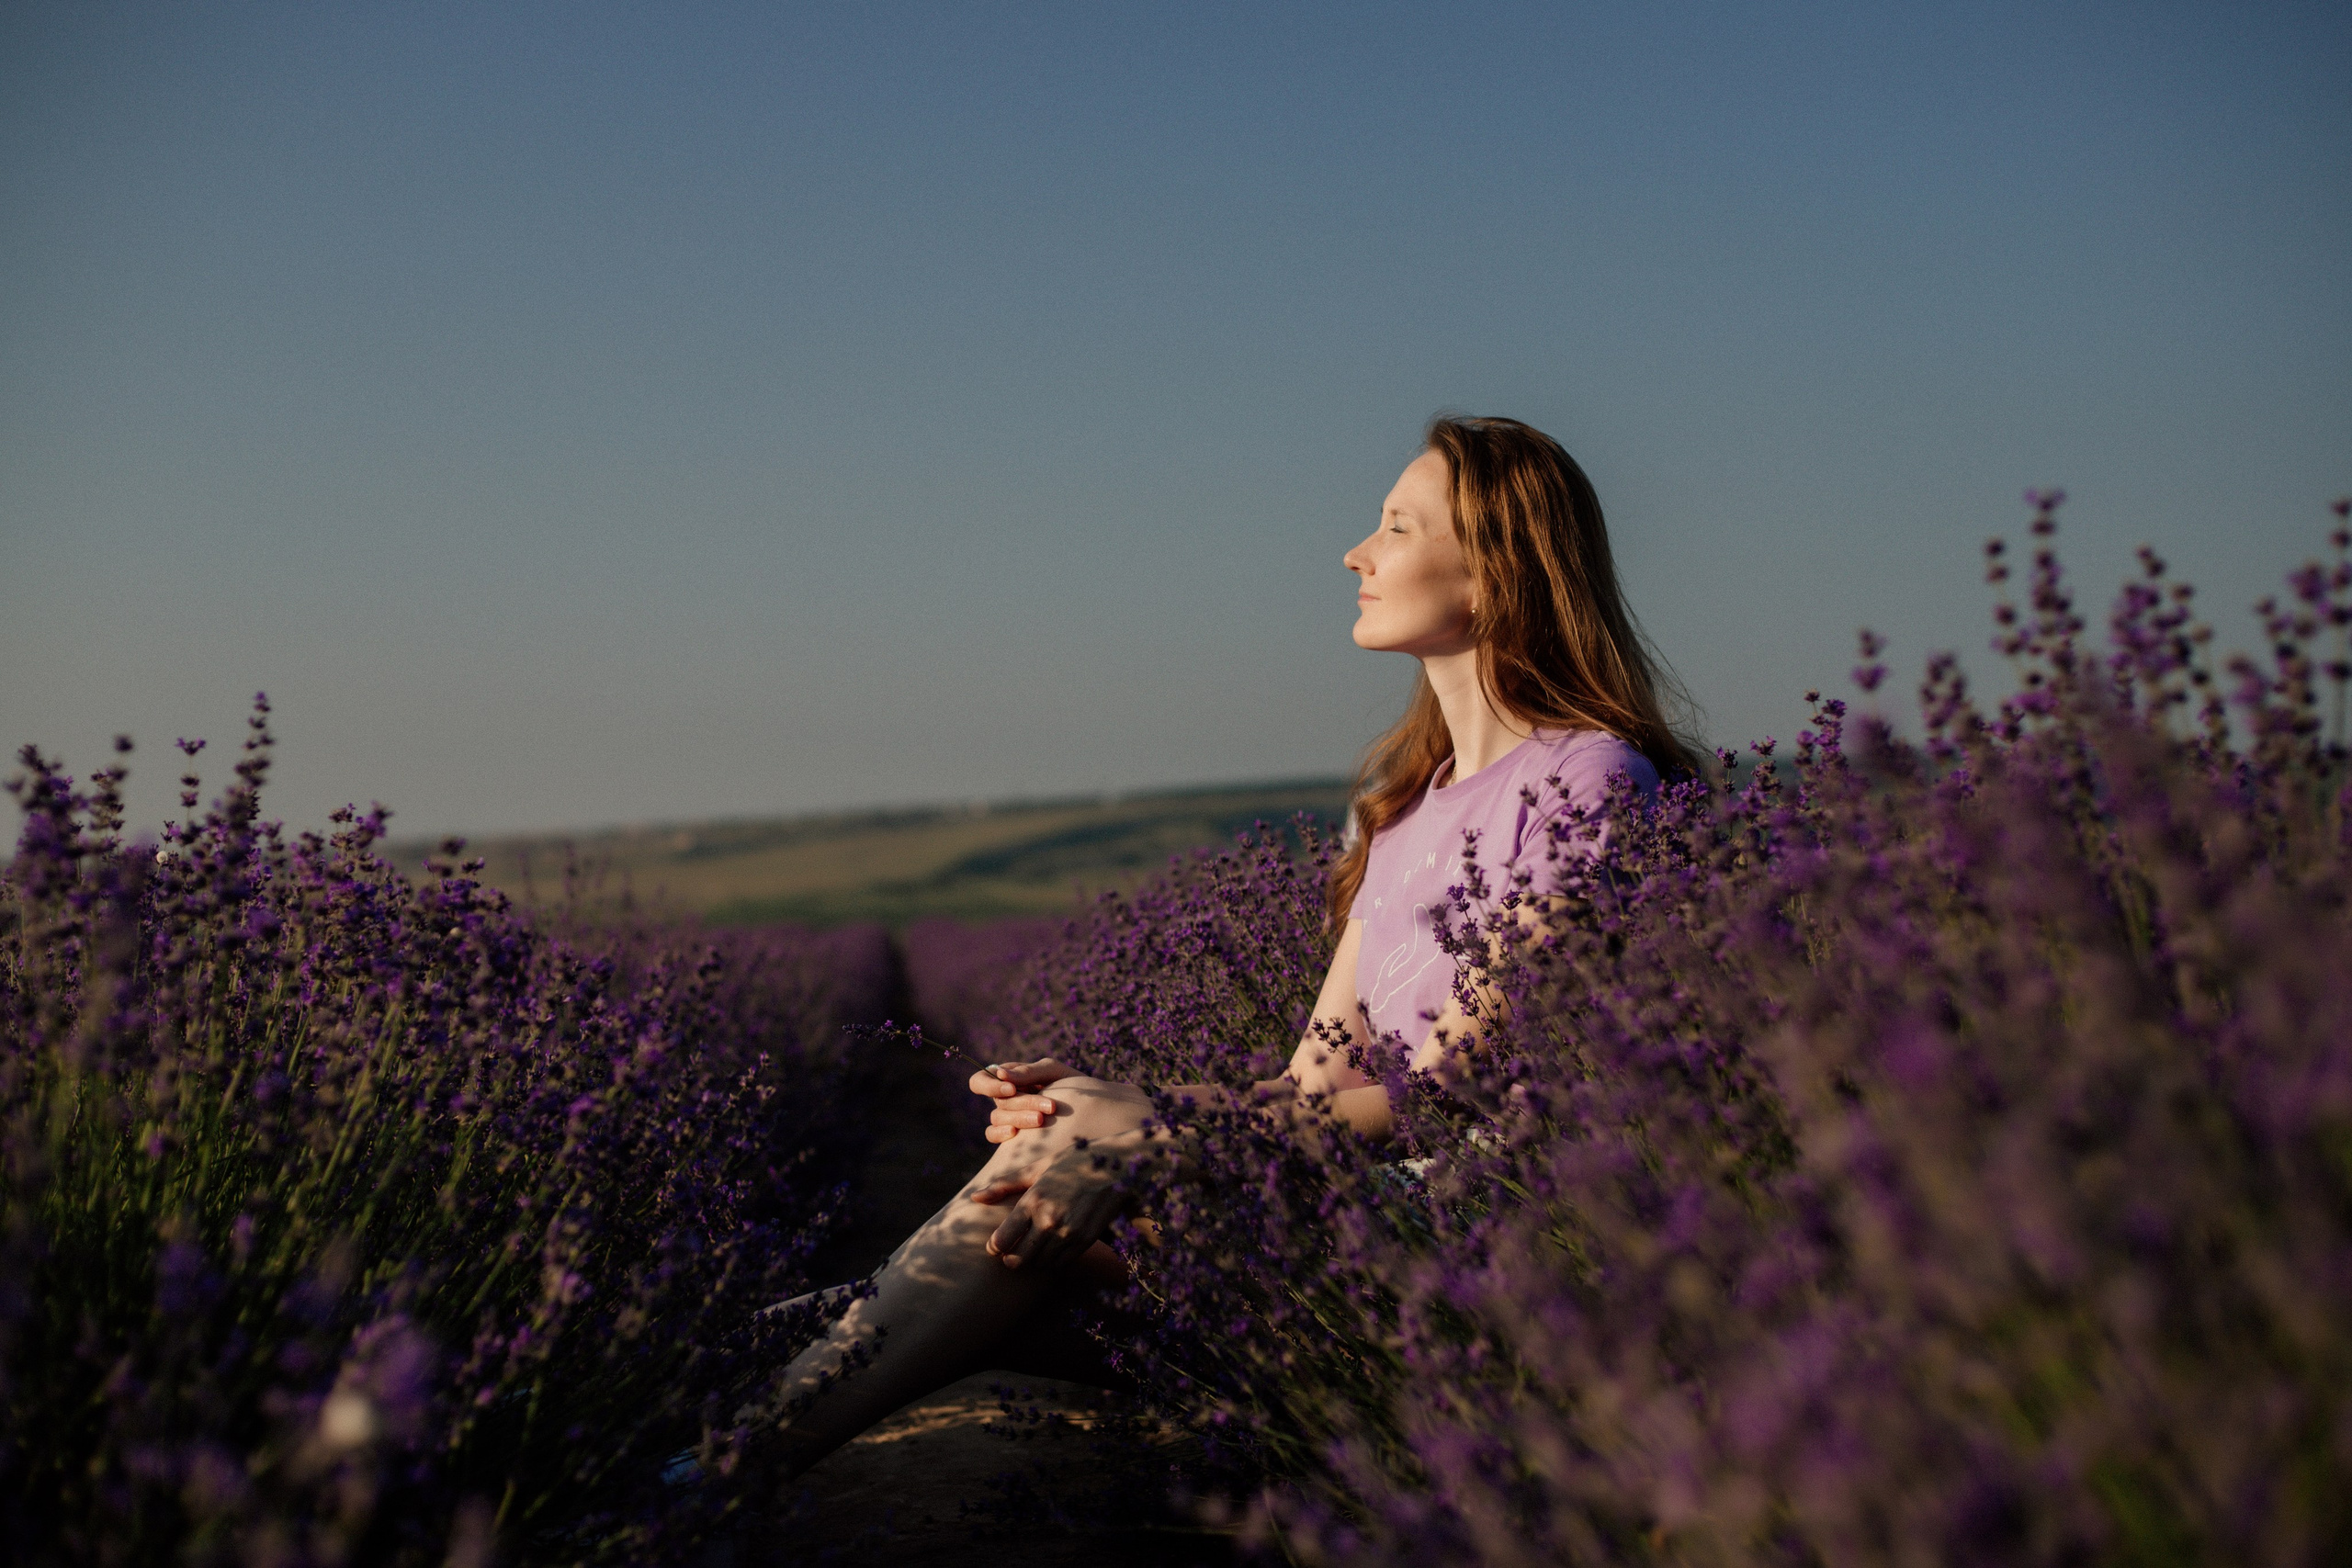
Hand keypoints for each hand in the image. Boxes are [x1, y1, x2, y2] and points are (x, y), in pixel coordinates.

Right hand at [969, 1057, 1076, 1142]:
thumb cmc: (1069, 1083)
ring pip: (998, 1118)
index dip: (990, 1085)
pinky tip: (1015, 1134)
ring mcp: (1007, 1116)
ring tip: (1043, 1120)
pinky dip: (1000, 1134)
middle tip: (1050, 1106)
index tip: (1011, 1089)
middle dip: (1024, 1103)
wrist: (1089, 1105)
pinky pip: (993, 1135)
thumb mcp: (1053, 1071)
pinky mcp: (1012, 1135)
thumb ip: (1028, 1071)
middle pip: (998, 1101)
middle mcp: (1004, 1097)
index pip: (981, 1080)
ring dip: (1020, 1118)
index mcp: (1008, 1077)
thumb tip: (1000, 1074)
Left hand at [969, 1135, 1136, 1270]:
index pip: (1002, 1239)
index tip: (994, 1246)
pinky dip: (1053, 1261)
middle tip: (1009, 1255)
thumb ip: (1004, 1184)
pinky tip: (1052, 1248)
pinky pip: (1061, 1263)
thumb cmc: (1072, 1161)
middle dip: (1010, 1260)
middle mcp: (1049, 1220)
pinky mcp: (1085, 1240)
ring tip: (1032, 1250)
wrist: (1116, 1166)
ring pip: (1040, 1264)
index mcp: (1033, 1200)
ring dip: (1032, 1261)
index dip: (994, 1247)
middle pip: (1019, 1259)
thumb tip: (974, 1197)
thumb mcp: (1037, 1167)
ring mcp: (1069, 1233)